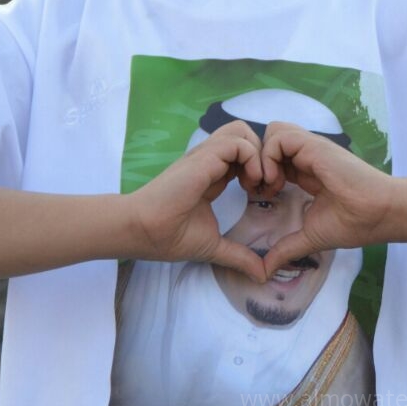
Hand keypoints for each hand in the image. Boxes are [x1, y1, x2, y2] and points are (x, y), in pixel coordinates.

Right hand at [128, 121, 266, 282]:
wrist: (143, 231)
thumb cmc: (170, 236)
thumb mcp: (213, 246)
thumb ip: (238, 255)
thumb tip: (261, 274)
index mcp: (211, 174)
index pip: (242, 155)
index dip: (258, 169)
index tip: (261, 195)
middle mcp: (209, 160)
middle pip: (243, 134)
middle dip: (262, 154)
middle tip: (263, 185)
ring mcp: (205, 156)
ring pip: (241, 131)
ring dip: (258, 154)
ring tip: (256, 183)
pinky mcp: (203, 158)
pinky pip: (237, 142)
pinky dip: (251, 158)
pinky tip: (248, 183)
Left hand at [258, 122, 395, 277]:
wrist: (379, 213)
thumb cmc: (353, 223)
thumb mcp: (311, 236)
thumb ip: (286, 249)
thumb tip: (265, 272)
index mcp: (307, 171)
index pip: (276, 159)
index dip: (262, 174)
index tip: (263, 197)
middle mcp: (307, 156)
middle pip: (271, 140)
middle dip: (257, 161)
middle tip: (260, 188)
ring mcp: (310, 148)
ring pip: (273, 132)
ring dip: (262, 157)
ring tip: (269, 184)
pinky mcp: (313, 145)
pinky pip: (279, 137)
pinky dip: (269, 156)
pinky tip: (276, 181)